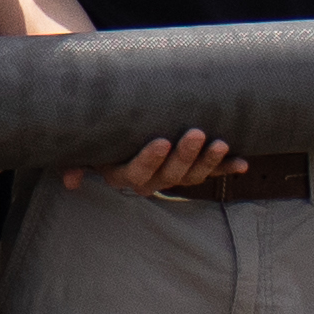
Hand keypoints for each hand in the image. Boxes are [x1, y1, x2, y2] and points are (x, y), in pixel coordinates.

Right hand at [74, 131, 243, 196]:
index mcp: (123, 174)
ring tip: (221, 143)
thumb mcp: (84, 149)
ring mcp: (174, 176)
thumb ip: (75, 159)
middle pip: (170, 174)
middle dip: (186, 155)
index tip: (162, 140)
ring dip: (209, 162)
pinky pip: (212, 173)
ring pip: (193, 175)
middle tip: (196, 133)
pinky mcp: (193, 169)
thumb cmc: (101, 135)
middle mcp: (151, 180)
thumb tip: (70, 181)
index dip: (150, 159)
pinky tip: (243, 164)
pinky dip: (227, 168)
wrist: (120, 132)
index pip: (136, 172)